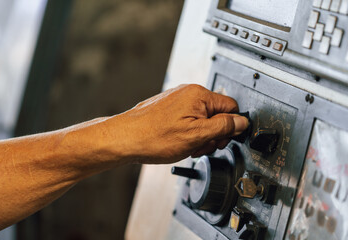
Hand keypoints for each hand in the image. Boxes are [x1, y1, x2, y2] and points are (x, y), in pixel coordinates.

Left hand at [113, 84, 248, 163]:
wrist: (124, 139)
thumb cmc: (153, 136)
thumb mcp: (196, 135)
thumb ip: (223, 126)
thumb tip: (241, 122)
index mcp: (199, 95)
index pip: (231, 107)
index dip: (230, 127)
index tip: (222, 140)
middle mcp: (188, 92)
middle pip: (217, 113)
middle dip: (213, 133)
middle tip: (202, 146)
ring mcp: (177, 100)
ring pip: (202, 118)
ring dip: (200, 135)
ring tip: (187, 146)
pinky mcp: (168, 108)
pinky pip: (188, 120)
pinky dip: (188, 132)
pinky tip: (178, 142)